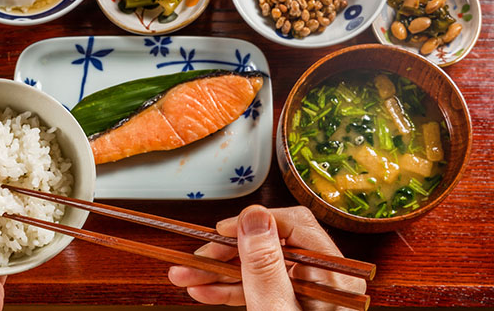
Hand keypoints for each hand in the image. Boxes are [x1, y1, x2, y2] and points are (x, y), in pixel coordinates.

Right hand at [168, 205, 365, 310]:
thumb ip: (265, 266)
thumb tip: (255, 216)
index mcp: (333, 274)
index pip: (293, 225)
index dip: (253, 223)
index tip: (220, 232)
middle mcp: (323, 278)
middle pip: (269, 247)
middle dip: (225, 253)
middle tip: (191, 259)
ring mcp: (306, 294)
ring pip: (258, 269)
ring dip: (219, 272)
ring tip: (185, 278)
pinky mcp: (291, 306)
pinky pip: (258, 289)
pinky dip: (230, 290)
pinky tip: (204, 291)